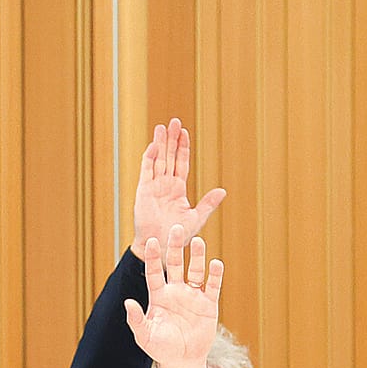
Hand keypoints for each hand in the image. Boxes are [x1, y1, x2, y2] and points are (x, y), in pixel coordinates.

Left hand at [124, 222, 222, 367]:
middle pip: (176, 264)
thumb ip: (136, 319)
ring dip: (197, 257)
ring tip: (198, 240)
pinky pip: (212, 286)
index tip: (151, 241)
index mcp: (158, 296)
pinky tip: (216, 263)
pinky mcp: (208, 304)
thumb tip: (127, 302)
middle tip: (176, 228)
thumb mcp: (144, 335)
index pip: (154, 272)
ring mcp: (192, 296)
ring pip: (195, 271)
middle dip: (175, 247)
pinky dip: (214, 276)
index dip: (153, 257)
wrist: (183, 360)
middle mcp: (175, 291)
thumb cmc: (160, 348)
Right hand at [133, 118, 225, 246]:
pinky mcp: (143, 192)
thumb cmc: (177, 236)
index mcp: (177, 189)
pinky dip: (149, 158)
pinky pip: (147, 171)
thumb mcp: (196, 218)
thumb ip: (208, 203)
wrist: (160, 246)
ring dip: (160, 144)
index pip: (181, 163)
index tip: (184, 132)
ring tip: (161, 127)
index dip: (183, 147)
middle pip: (169, 156)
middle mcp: (165, 185)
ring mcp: (153, 187)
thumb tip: (222, 191)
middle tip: (173, 121)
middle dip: (171, 139)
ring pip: (158, 160)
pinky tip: (153, 146)